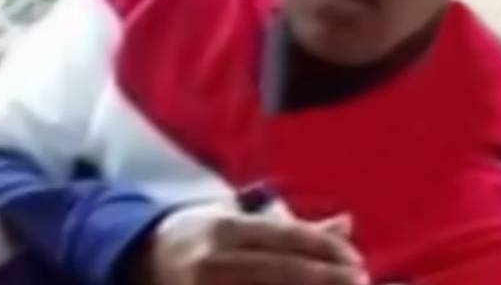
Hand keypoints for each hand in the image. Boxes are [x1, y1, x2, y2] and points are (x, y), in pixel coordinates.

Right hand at [141, 203, 369, 284]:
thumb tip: (348, 223)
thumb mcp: (241, 221)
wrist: (138, 260)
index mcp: (225, 229)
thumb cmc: (203, 237)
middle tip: (362, 282)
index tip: (359, 262)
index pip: (287, 238)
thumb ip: (295, 228)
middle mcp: (212, 260)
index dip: (327, 251)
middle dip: (328, 280)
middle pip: (283, 272)